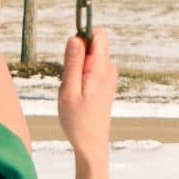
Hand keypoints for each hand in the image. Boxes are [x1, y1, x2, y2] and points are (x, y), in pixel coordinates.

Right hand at [57, 29, 116, 169]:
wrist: (91, 144)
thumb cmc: (78, 122)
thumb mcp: (69, 91)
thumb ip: (72, 63)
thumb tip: (75, 38)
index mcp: (101, 69)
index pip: (97, 34)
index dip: (82, 36)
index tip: (71, 52)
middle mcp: (109, 69)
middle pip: (91, 46)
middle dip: (75, 58)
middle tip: (70, 82)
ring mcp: (108, 76)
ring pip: (88, 59)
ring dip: (76, 71)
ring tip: (74, 93)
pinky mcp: (105, 83)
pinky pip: (90, 70)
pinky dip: (80, 79)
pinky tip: (78, 97)